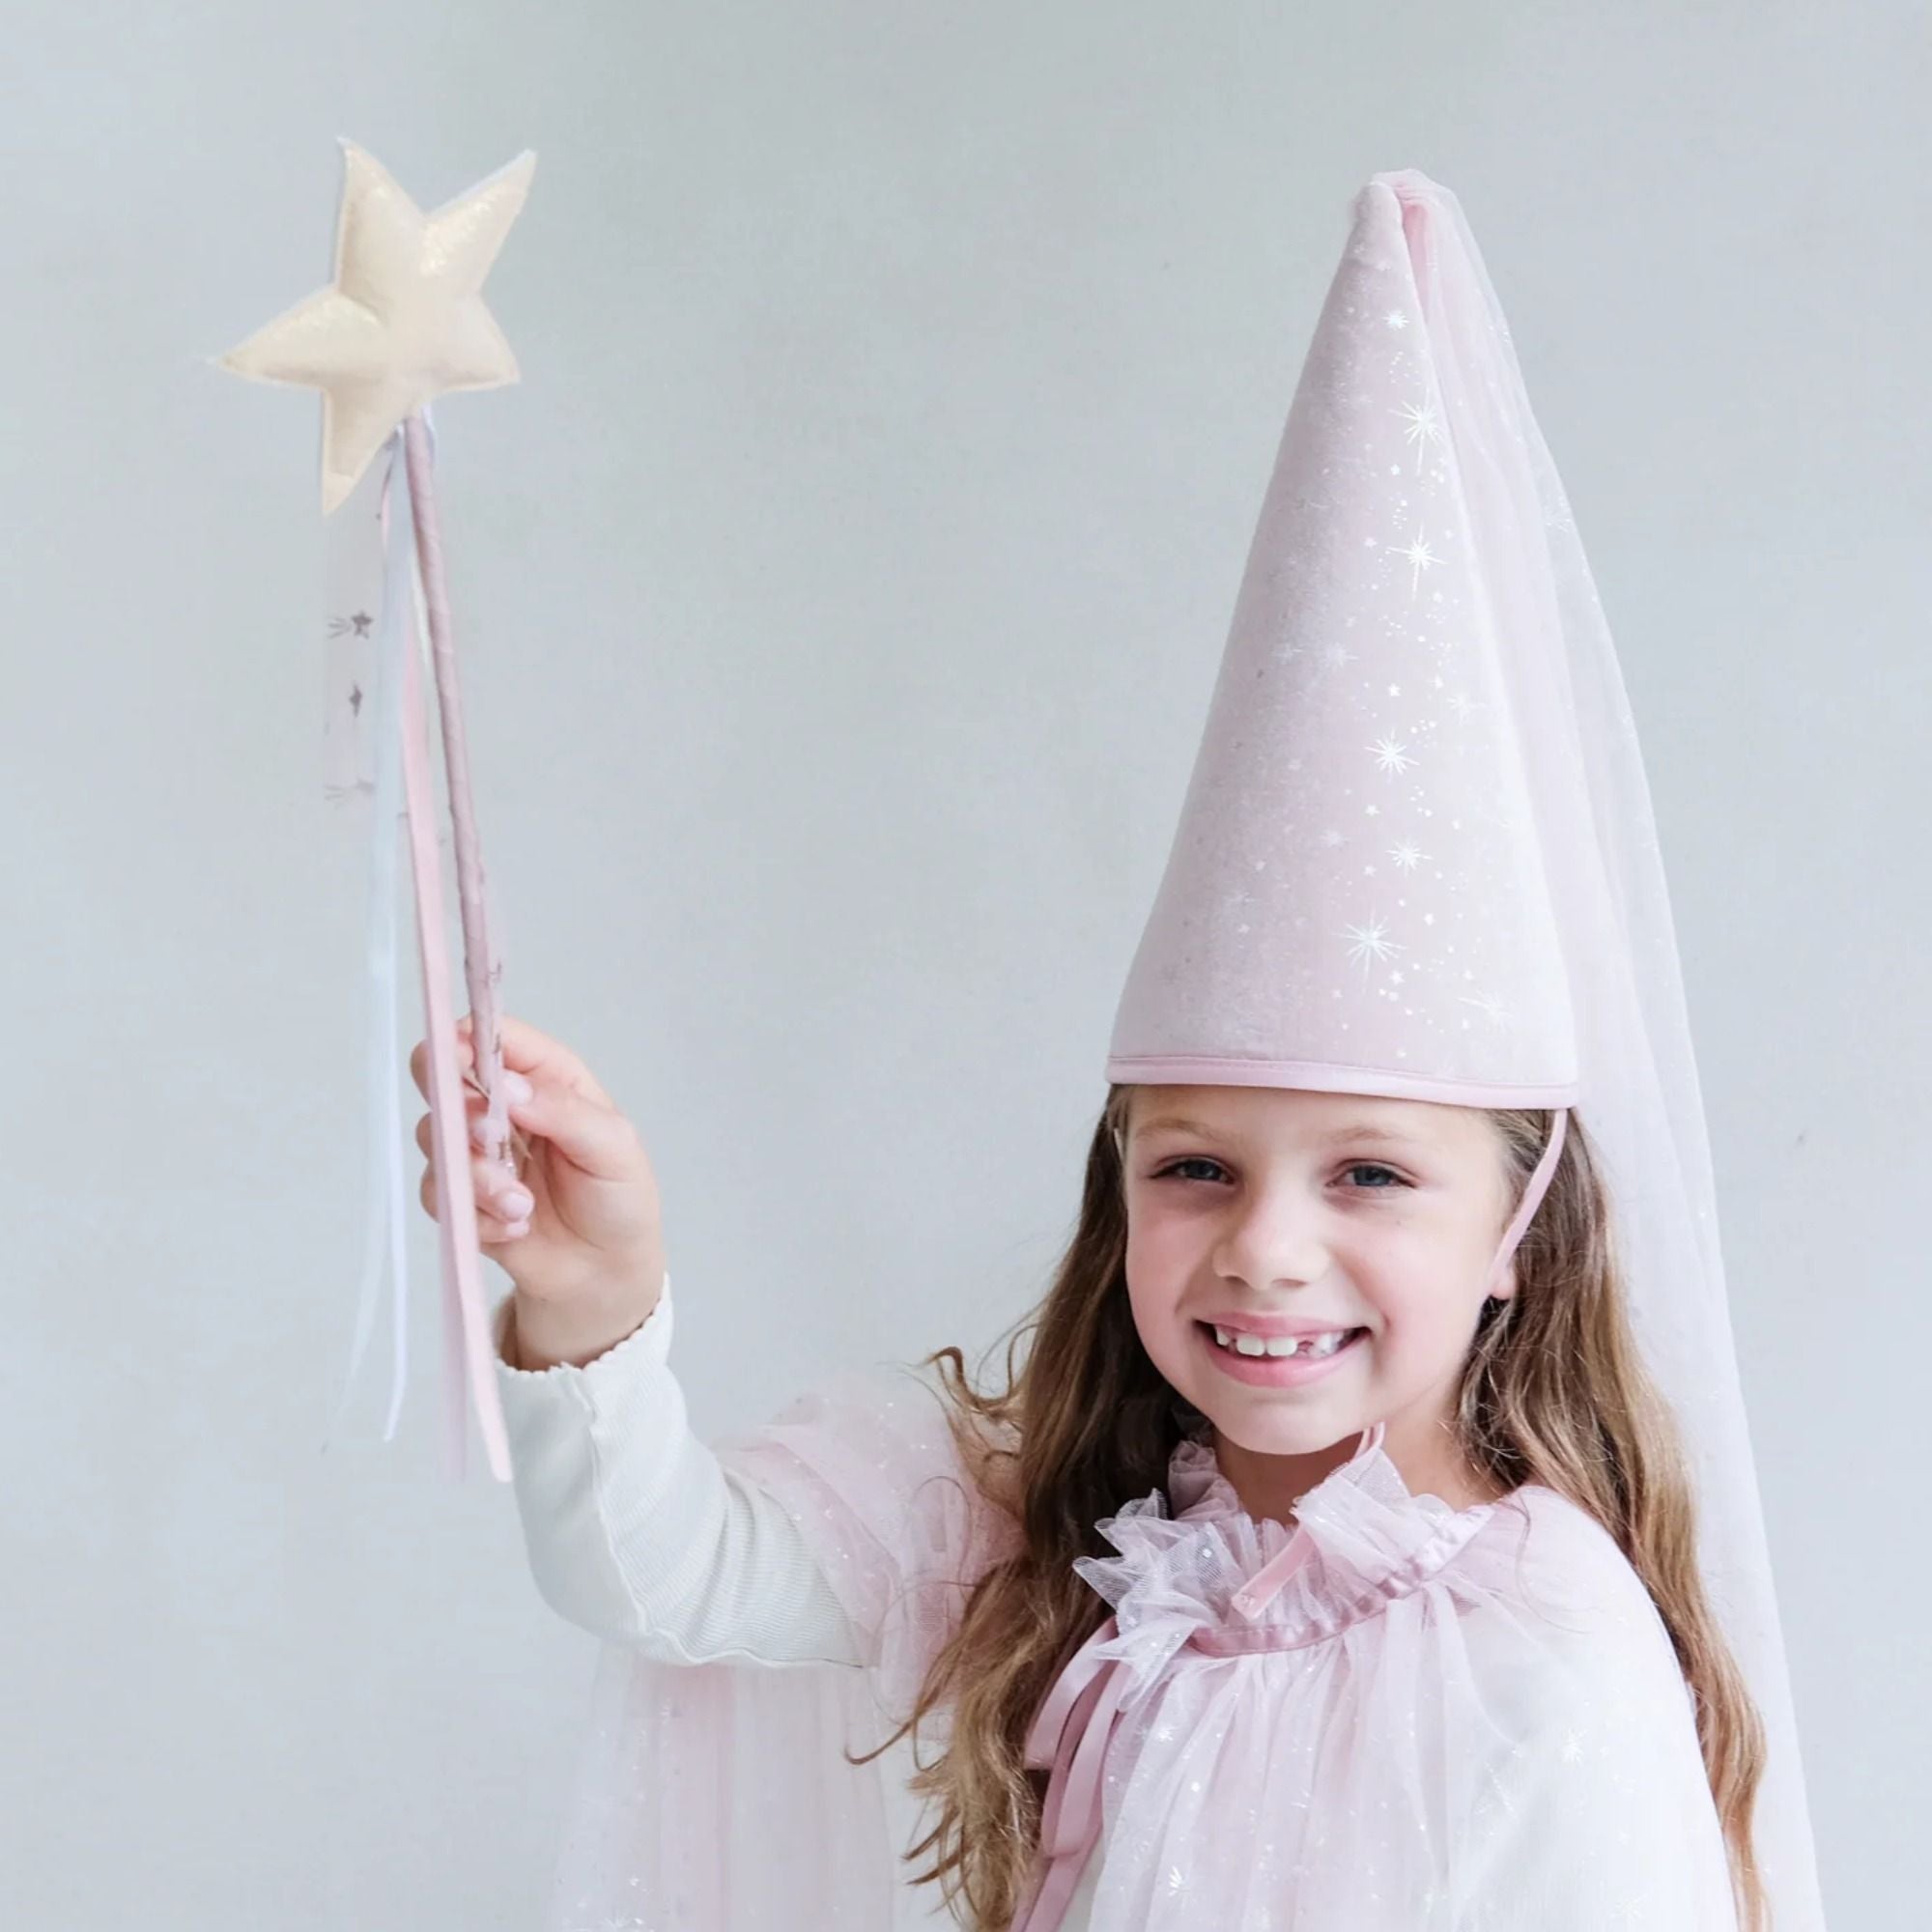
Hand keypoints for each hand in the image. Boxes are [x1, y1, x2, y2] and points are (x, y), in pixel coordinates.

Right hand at [409, 1013, 664, 1321]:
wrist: (603, 1273)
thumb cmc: (619, 1198)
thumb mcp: (615, 1148)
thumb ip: (566, 1112)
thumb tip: (511, 1088)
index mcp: (546, 1077)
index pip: (494, 1036)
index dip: (466, 1038)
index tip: (458, 1060)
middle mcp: (503, 1106)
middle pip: (442, 1077)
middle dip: (460, 1111)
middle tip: (489, 1140)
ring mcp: (477, 1150)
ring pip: (437, 1140)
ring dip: (477, 1178)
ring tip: (522, 1205)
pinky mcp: (461, 1196)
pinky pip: (439, 1194)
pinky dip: (477, 1215)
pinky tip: (514, 1227)